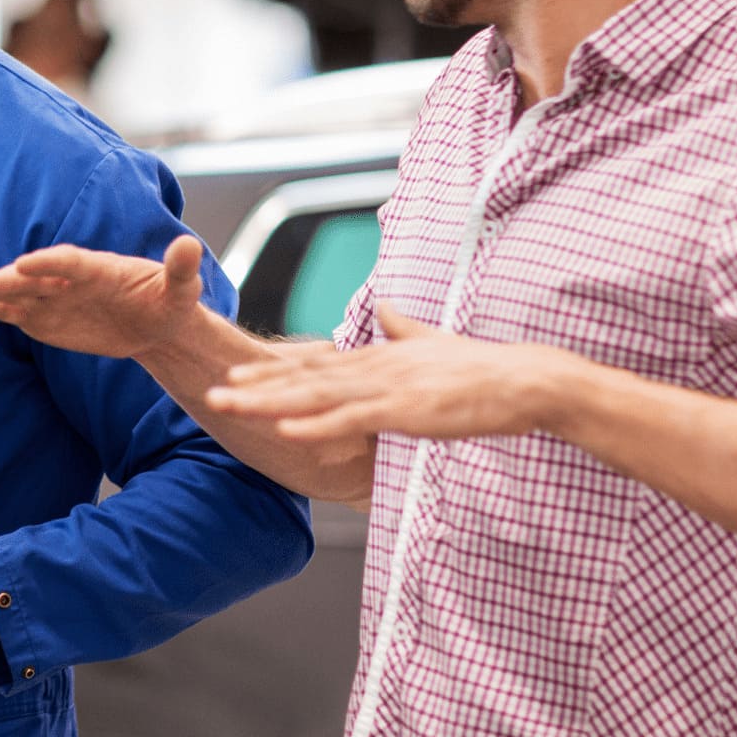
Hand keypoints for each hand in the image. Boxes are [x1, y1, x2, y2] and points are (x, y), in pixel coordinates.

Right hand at [0, 235, 206, 360]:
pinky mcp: (41, 316)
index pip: (71, 262)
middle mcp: (68, 278)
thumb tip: (189, 245)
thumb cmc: (169, 301)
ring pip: (13, 293)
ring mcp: (51, 295)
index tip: (26, 264)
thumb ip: (180, 269)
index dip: (50, 264)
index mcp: (99, 268)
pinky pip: (9, 312)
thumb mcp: (181, 288)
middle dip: (5, 281)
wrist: (154, 323)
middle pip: (33, 278)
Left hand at [205, 308, 585, 441]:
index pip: (314, 364)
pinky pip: (352, 420)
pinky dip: (317, 425)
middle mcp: (374, 368)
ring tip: (231, 406)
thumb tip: (387, 307)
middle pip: (303, 378)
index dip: (272, 370)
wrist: (526, 379)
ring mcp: (388, 389)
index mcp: (378, 359)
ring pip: (316, 396)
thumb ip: (405, 328)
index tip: (235, 375)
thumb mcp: (433, 345)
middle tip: (210, 393)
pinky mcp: (406, 411)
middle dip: (256, 387)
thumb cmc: (481, 368)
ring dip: (270, 403)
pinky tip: (287, 429)